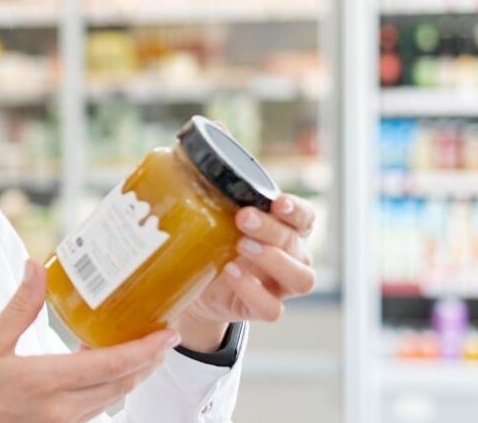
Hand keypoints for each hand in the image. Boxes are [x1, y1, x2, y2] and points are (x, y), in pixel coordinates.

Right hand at [0, 260, 179, 422]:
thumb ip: (19, 306)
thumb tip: (35, 268)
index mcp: (44, 381)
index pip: (111, 365)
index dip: (145, 350)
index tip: (167, 332)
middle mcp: (61, 408)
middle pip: (123, 384)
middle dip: (150, 360)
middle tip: (165, 335)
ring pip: (113, 398)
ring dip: (134, 374)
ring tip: (144, 348)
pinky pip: (97, 407)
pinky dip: (112, 386)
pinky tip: (108, 368)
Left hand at [179, 193, 318, 348]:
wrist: (197, 286)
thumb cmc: (213, 243)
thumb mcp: (214, 219)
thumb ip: (211, 198)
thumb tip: (172, 167)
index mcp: (285, 230)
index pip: (305, 217)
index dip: (297, 210)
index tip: (277, 202)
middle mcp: (292, 258)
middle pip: (297, 244)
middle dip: (271, 229)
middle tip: (242, 217)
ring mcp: (281, 286)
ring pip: (301, 279)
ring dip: (273, 260)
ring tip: (241, 246)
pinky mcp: (264, 309)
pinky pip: (273, 308)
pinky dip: (253, 290)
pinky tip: (232, 272)